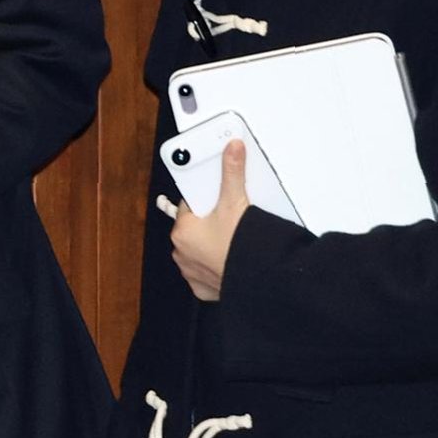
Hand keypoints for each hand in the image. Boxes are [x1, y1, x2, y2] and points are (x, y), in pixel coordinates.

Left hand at [170, 139, 248, 300]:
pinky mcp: (203, 288)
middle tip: (229, 219)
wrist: (257, 282)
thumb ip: (231, 172)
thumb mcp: (235, 202)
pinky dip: (216, 265)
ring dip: (211, 244)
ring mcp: (191, 272)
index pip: (189, 205)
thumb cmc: (239, 247)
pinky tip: (230, 258)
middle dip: (209, 222)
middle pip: (194, 227)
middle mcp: (180, 252)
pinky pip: (207, 272)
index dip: (204, 199)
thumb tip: (232, 148)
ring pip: (199, 250)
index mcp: (182, 230)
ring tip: (232, 239)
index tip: (215, 198)